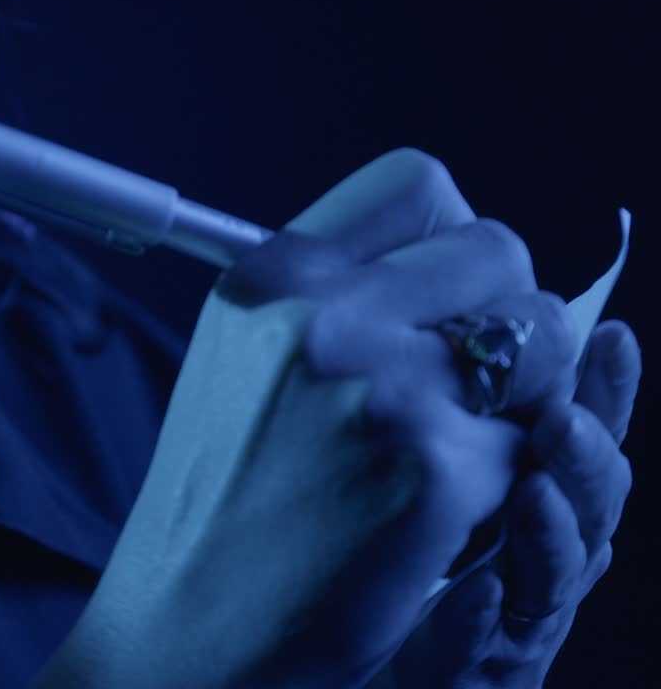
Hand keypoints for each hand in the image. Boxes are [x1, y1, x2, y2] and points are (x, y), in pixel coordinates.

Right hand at [38, 148, 573, 688]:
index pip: (419, 182)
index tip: (445, 292)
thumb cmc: (222, 492)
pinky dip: (499, 477)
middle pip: (500, 250)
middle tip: (461, 383)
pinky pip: (530, 440)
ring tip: (445, 443)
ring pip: (542, 341)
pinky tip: (428, 509)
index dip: (451, 237)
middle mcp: (323, 314)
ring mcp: (384, 388)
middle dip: (503, 315)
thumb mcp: (241, 357)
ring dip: (519, 393)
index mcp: (269, 277)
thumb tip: (459, 258)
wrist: (191, 618)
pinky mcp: (436, 468)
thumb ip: (334, 290)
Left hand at [379, 319, 640, 687]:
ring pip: (555, 574)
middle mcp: (547, 553)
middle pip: (590, 503)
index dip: (608, 391)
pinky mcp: (486, 669)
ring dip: (548, 533)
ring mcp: (522, 616)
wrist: (373, 663)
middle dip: (583, 459)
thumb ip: (473, 414)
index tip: (609, 336)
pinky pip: (490, 644)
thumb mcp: (444, 472)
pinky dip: (482, 617)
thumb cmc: (415, 557)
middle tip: (561, 419)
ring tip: (533, 493)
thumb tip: (481, 327)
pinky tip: (476, 590)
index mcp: (545, 498)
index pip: (588, 437)